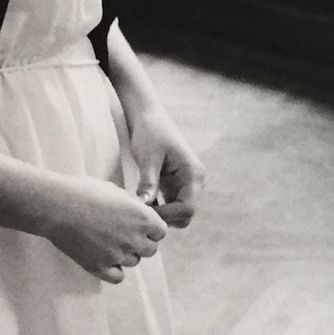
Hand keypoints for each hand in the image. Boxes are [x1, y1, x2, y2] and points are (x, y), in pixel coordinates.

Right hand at [35, 175, 166, 283]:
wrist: (58, 206)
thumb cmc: (86, 191)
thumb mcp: (116, 190)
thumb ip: (133, 204)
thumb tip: (140, 210)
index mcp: (143, 219)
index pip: (161, 232)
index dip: (151, 228)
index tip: (140, 224)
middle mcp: (134, 239)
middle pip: (151, 250)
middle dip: (141, 242)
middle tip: (125, 234)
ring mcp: (117, 256)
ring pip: (134, 262)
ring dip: (126, 254)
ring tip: (109, 243)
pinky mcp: (99, 267)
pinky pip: (117, 277)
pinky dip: (114, 270)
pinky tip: (105, 260)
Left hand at [128, 109, 203, 228]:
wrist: (148, 117)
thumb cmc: (150, 133)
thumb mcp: (148, 158)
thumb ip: (148, 183)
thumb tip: (144, 207)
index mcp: (194, 174)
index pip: (187, 209)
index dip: (167, 216)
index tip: (143, 212)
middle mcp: (195, 181)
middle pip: (185, 215)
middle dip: (164, 217)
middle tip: (139, 211)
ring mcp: (186, 184)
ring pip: (178, 213)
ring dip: (160, 213)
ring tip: (139, 206)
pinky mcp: (175, 184)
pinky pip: (170, 205)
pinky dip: (158, 207)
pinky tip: (141, 201)